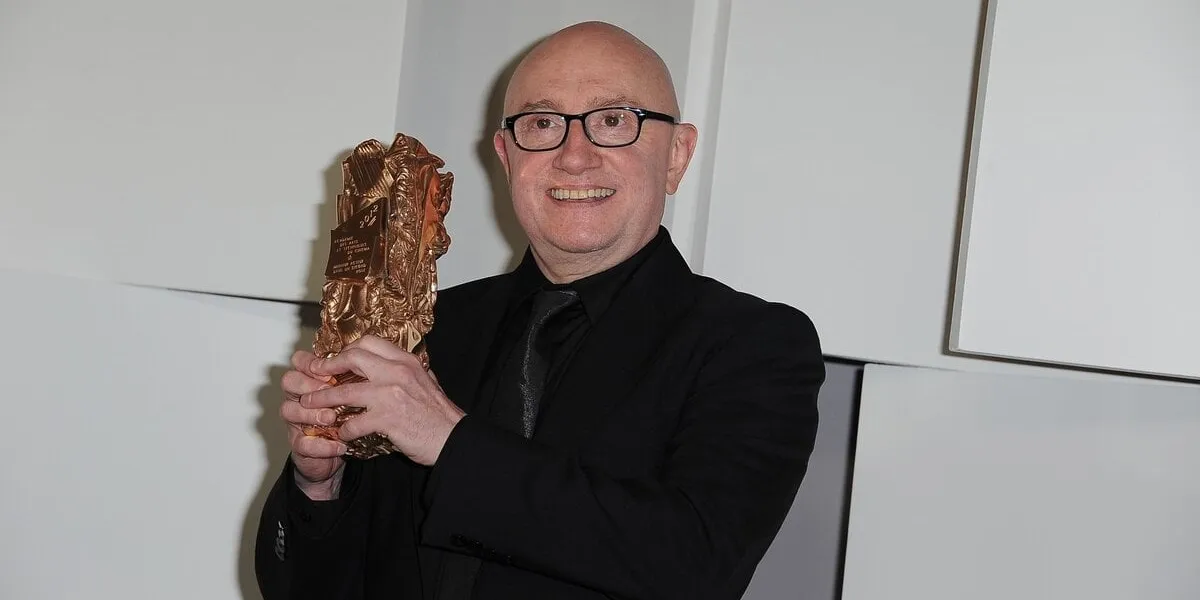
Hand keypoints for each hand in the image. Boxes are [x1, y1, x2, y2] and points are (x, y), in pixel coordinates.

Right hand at [279, 350, 347, 499]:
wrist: (343, 450)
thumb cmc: (350, 417)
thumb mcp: (357, 393)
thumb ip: (359, 375)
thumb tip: (377, 358)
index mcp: (312, 379)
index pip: (300, 361)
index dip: (311, 361)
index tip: (332, 366)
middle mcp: (300, 397)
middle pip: (289, 380)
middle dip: (307, 383)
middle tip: (329, 388)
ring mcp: (297, 421)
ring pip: (288, 410)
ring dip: (312, 413)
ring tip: (332, 418)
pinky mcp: (300, 445)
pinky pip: (302, 443)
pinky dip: (321, 445)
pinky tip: (340, 446)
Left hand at [299, 335, 465, 466]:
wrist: (453, 438)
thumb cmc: (441, 415)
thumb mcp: (426, 381)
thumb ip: (408, 371)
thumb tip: (392, 365)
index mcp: (406, 361)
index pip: (369, 342)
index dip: (347, 349)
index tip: (335, 358)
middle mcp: (397, 372)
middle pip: (352, 358)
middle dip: (327, 366)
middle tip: (314, 373)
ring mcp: (390, 394)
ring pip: (344, 391)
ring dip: (322, 398)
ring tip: (310, 404)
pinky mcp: (386, 419)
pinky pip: (353, 423)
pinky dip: (344, 430)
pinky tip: (343, 434)